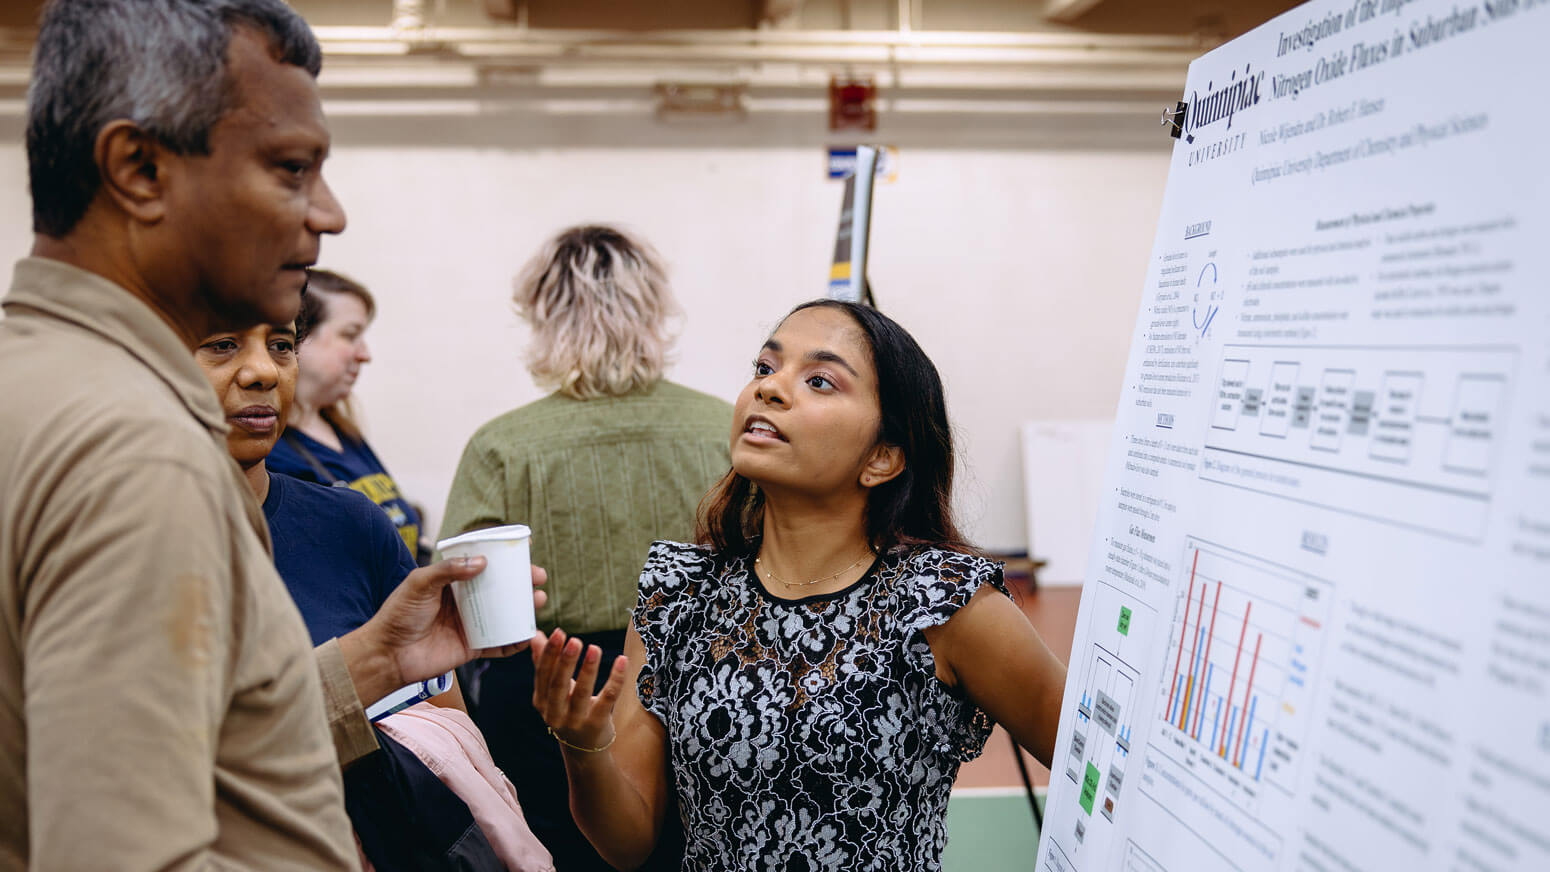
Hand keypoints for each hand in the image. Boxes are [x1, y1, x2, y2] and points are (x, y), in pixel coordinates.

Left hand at [339, 558, 547, 705]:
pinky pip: (499, 645)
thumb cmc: (398, 615)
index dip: (506, 557)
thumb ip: (448, 570)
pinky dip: (515, 642)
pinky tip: (528, 636)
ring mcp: (471, 624)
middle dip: (523, 583)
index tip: (525, 548)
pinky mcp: (472, 648)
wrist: (388, 654)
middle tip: (538, 578)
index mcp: (453, 581)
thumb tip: (482, 562)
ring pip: (505, 615)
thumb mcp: (419, 583)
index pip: (484, 564)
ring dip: (525, 609)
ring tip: (539, 602)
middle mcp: (465, 601)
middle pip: (501, 589)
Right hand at [531, 628, 628, 751]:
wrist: (583, 750)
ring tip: (595, 648)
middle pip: (558, 685)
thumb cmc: (567, 711)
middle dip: (565, 662)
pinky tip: (622, 661)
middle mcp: (555, 713)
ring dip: (588, 669)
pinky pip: (607, 699)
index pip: (543, 675)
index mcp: (541, 701)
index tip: (558, 633)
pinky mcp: (597, 724)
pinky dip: (615, 679)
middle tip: (574, 640)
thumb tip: (536, 636)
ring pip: (582, 693)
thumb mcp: (552, 691)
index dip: (549, 654)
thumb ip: (544, 664)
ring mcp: (576, 721)